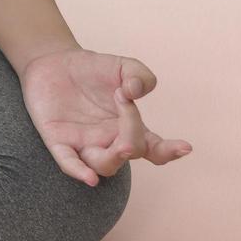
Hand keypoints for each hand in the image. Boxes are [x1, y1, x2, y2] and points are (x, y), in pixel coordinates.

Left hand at [19, 48, 192, 186]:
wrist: (55, 62)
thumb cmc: (94, 70)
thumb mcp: (123, 67)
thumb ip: (139, 76)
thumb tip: (135, 91)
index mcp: (131, 127)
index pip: (155, 148)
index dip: (170, 151)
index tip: (185, 147)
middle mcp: (110, 140)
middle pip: (130, 152)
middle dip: (133, 135)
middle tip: (125, 100)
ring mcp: (85, 143)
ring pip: (105, 165)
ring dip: (115, 156)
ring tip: (123, 143)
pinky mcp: (59, 141)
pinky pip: (69, 162)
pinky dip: (79, 171)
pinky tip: (89, 178)